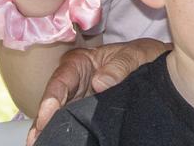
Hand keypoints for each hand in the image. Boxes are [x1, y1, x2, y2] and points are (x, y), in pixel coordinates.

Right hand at [27, 38, 170, 143]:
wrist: (158, 67)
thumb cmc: (143, 57)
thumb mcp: (135, 55)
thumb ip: (119, 66)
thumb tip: (100, 82)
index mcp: (80, 62)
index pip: (60, 80)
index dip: (51, 98)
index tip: (47, 116)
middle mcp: (73, 81)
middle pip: (53, 102)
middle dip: (43, 121)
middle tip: (36, 140)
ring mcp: (78, 98)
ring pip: (58, 115)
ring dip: (50, 130)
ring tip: (40, 144)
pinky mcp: (85, 112)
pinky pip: (71, 122)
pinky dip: (64, 132)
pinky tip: (58, 142)